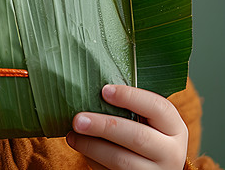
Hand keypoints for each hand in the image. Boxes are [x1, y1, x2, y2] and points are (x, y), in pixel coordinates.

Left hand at [66, 84, 187, 169]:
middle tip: (77, 119)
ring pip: (122, 160)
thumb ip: (129, 107)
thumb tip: (91, 85)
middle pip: (138, 137)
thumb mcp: (147, 121)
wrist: (150, 169)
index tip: (104, 90)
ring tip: (72, 135)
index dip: (131, 97)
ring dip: (91, 146)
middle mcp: (172, 153)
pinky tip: (81, 148)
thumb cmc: (142, 134)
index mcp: (175, 128)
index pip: (158, 107)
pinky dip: (93, 160)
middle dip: (104, 126)